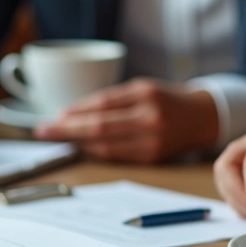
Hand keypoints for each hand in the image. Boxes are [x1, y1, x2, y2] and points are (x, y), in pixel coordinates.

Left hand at [32, 78, 218, 162]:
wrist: (202, 117)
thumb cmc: (166, 99)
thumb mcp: (141, 88)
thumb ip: (111, 101)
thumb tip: (72, 115)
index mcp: (145, 94)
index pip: (102, 105)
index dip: (75, 112)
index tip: (54, 116)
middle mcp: (150, 118)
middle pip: (99, 127)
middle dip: (67, 130)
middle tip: (43, 131)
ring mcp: (152, 140)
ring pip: (106, 145)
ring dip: (79, 144)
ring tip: (59, 140)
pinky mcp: (153, 158)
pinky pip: (117, 156)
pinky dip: (96, 152)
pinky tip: (82, 148)